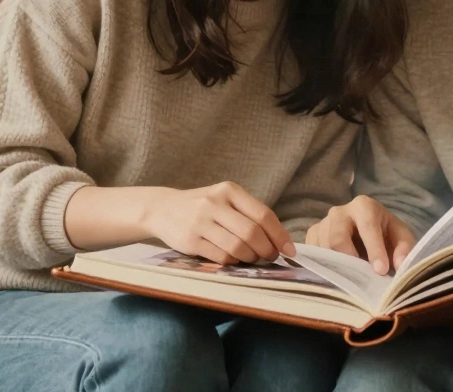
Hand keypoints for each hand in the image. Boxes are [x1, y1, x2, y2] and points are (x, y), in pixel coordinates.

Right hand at [141, 182, 294, 265]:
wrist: (162, 208)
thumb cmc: (202, 207)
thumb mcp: (224, 199)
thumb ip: (248, 214)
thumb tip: (279, 240)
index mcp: (229, 190)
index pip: (263, 214)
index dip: (280, 235)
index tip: (289, 249)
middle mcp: (214, 203)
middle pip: (252, 232)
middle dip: (267, 249)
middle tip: (271, 257)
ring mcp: (200, 221)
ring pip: (237, 247)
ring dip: (250, 257)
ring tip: (251, 258)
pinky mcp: (190, 240)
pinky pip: (221, 256)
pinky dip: (233, 261)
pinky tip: (233, 258)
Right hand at [306, 195, 416, 274]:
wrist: (368, 232)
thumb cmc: (386, 234)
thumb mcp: (401, 238)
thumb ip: (404, 248)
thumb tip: (399, 264)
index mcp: (364, 206)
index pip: (367, 227)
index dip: (374, 250)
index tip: (381, 270)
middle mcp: (340, 211)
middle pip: (337, 237)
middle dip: (349, 260)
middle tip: (361, 278)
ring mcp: (323, 222)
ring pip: (323, 248)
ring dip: (337, 266)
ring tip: (352, 276)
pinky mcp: (313, 234)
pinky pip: (313, 253)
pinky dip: (323, 265)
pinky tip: (337, 271)